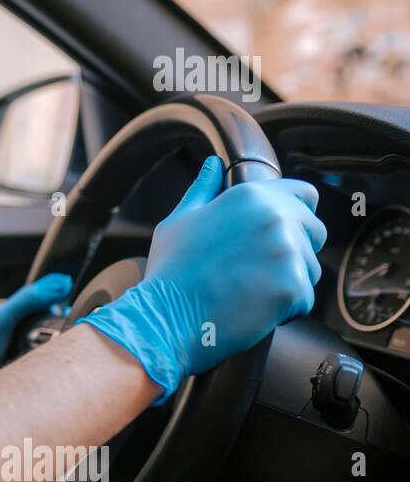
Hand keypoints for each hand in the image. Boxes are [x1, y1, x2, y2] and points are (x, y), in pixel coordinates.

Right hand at [80, 154, 325, 402]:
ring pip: (311, 268)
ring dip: (289, 280)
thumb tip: (213, 165)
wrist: (167, 316)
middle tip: (255, 269)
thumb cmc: (170, 271)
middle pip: (314, 232)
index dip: (294, 214)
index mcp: (250, 197)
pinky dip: (285, 308)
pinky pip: (304, 298)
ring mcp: (288, 253)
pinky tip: (253, 307)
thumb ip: (203, 189)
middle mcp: (275, 218)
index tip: (274, 235)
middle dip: (294, 249)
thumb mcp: (180, 221)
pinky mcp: (294, 288)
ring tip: (249, 290)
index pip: (305, 195)